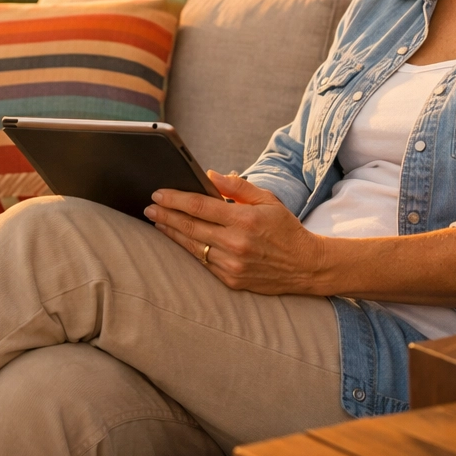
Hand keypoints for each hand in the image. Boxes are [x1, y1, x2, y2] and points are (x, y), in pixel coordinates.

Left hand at [145, 172, 329, 294]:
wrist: (306, 266)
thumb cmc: (285, 229)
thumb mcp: (267, 200)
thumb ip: (238, 187)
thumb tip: (210, 175)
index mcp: (244, 220)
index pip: (200, 206)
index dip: (175, 199)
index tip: (158, 194)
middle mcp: (235, 243)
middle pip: (190, 227)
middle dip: (165, 216)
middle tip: (149, 208)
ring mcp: (232, 264)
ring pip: (193, 246)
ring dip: (172, 233)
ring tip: (158, 222)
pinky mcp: (232, 280)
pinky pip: (203, 262)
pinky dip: (189, 249)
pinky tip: (179, 239)